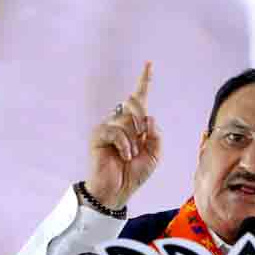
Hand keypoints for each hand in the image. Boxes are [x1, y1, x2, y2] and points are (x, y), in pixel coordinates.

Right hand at [85, 62, 162, 209]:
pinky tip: (123, 156)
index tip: (149, 63)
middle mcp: (119, 121)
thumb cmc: (134, 173)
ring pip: (128, 120)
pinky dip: (124, 144)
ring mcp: (107, 126)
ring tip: (129, 156)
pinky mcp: (98, 134)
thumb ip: (156, 135)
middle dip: (142, 124)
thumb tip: (149, 117)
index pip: (139, 99)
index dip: (144, 81)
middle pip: (135, 106)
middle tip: (139, 145)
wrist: (117, 190)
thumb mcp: (154, 154)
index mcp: (134, 124)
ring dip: (134, 141)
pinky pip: (116, 130)